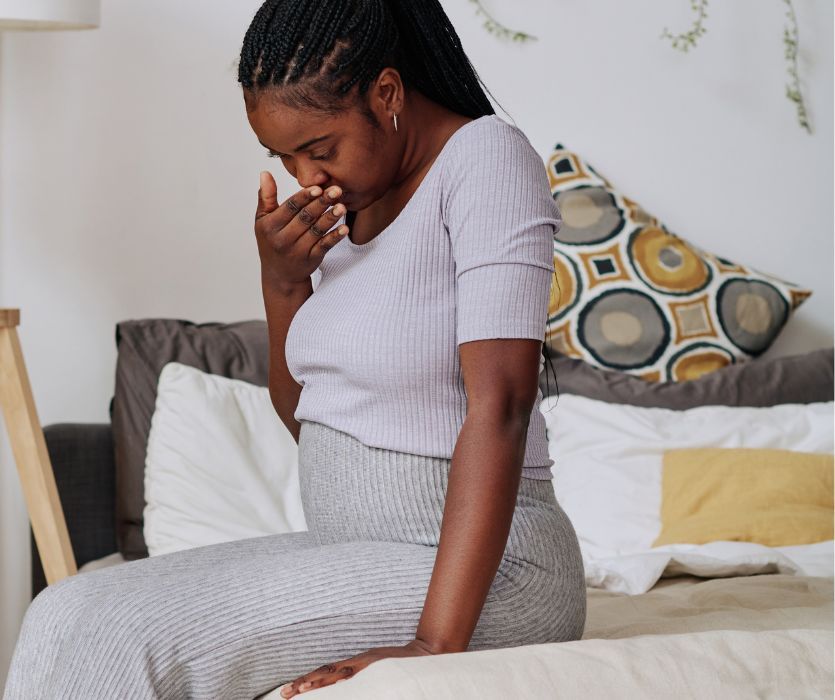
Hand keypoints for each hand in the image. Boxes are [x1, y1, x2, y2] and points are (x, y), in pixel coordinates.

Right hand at [255, 172, 349, 289]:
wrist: (279, 274)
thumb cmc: (271, 240)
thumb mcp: (262, 220)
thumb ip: (266, 197)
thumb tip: (265, 173)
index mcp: (271, 226)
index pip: (290, 208)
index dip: (304, 197)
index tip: (317, 187)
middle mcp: (283, 239)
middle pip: (305, 218)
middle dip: (322, 203)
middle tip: (336, 190)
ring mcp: (298, 250)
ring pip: (317, 231)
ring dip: (330, 218)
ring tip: (342, 206)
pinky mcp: (311, 259)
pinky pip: (325, 246)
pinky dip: (335, 237)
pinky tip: (344, 228)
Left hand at [278, 639, 436, 696]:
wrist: (423, 653)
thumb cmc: (397, 664)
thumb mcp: (372, 667)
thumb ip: (355, 673)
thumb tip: (338, 682)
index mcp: (353, 664)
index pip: (324, 672)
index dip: (306, 680)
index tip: (288, 690)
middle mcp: (356, 663)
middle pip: (325, 672)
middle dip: (304, 683)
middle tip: (286, 694)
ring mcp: (365, 665)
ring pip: (336, 674)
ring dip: (318, 681)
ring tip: (301, 689)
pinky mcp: (375, 666)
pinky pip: (355, 675)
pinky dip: (344, 678)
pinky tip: (333, 682)